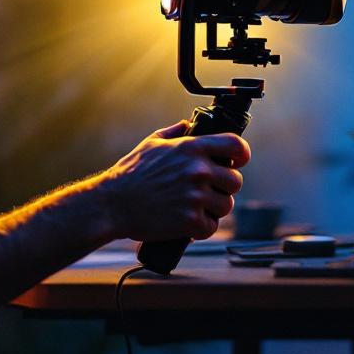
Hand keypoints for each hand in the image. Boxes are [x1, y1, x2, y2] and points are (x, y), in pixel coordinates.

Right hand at [101, 120, 249, 241]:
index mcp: (191, 148)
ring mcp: (195, 196)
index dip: (241, 154)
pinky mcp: (190, 221)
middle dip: (224, 187)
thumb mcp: (151, 144)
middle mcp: (197, 170)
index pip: (236, 145)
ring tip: (195, 208)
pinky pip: (211, 227)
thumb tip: (188, 125)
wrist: (112, 204)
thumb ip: (175, 132)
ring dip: (214, 209)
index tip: (236, 161)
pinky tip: (187, 223)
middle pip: (235, 180)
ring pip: (225, 205)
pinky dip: (201, 228)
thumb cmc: (129, 174)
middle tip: (208, 191)